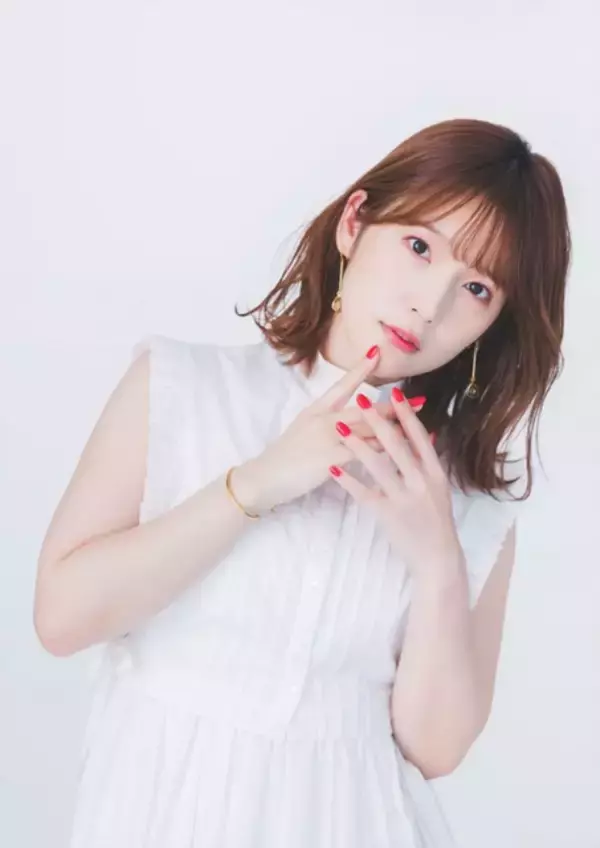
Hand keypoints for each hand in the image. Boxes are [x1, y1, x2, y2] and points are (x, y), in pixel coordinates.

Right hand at [231, 346, 419, 512]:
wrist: (263, 478)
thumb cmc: (282, 458)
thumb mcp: (301, 431)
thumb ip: (323, 423)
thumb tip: (346, 421)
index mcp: (316, 410)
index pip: (341, 385)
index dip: (360, 369)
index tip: (377, 353)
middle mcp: (323, 419)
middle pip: (364, 409)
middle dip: (393, 405)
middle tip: (419, 400)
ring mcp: (326, 437)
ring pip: (367, 429)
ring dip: (395, 427)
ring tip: (417, 426)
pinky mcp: (329, 458)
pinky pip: (362, 453)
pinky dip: (382, 452)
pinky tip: (399, 454)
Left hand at [329, 387, 461, 576]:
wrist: (437, 557)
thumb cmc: (436, 520)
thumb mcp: (438, 488)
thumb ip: (428, 462)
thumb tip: (427, 433)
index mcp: (435, 472)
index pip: (419, 437)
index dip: (405, 414)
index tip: (393, 392)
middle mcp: (421, 482)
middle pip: (397, 446)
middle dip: (377, 420)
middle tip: (361, 400)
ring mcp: (404, 498)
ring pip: (378, 466)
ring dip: (357, 444)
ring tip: (340, 428)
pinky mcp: (387, 515)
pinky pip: (363, 493)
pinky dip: (347, 480)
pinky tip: (333, 468)